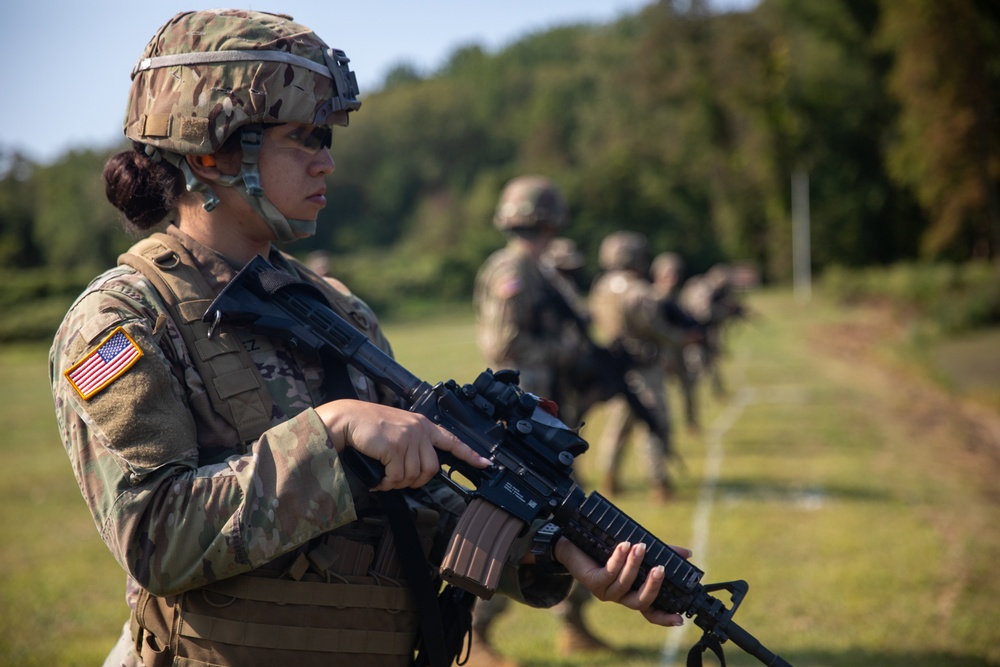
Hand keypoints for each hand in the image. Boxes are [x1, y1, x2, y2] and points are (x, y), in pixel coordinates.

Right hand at [315, 399, 489, 490]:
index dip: (470, 455)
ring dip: (396, 483)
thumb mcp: (398, 431)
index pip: (452, 441)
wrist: (347, 420)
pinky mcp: (396, 446)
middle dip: (415, 481)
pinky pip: (397, 477)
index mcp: (423, 425)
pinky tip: (378, 478)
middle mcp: (419, 430)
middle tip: (397, 480)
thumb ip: (413, 444)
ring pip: (413, 475)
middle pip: (431, 469)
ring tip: (383, 477)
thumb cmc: (368, 428)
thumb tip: (419, 471)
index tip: (485, 464)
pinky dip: (386, 483)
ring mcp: (408, 437)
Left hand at [554, 538, 692, 626]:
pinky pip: (609, 573)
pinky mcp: (593, 583)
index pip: (650, 610)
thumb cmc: (607, 547)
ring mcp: (606, 591)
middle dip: (652, 587)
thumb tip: (687, 553)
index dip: (664, 617)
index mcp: (632, 592)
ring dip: (634, 565)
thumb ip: (661, 552)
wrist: (574, 543)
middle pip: (640, 602)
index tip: (679, 619)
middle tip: (661, 569)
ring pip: (624, 584)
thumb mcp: (637, 550)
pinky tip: (623, 546)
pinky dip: (618, 559)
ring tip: (640, 546)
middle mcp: (620, 596)